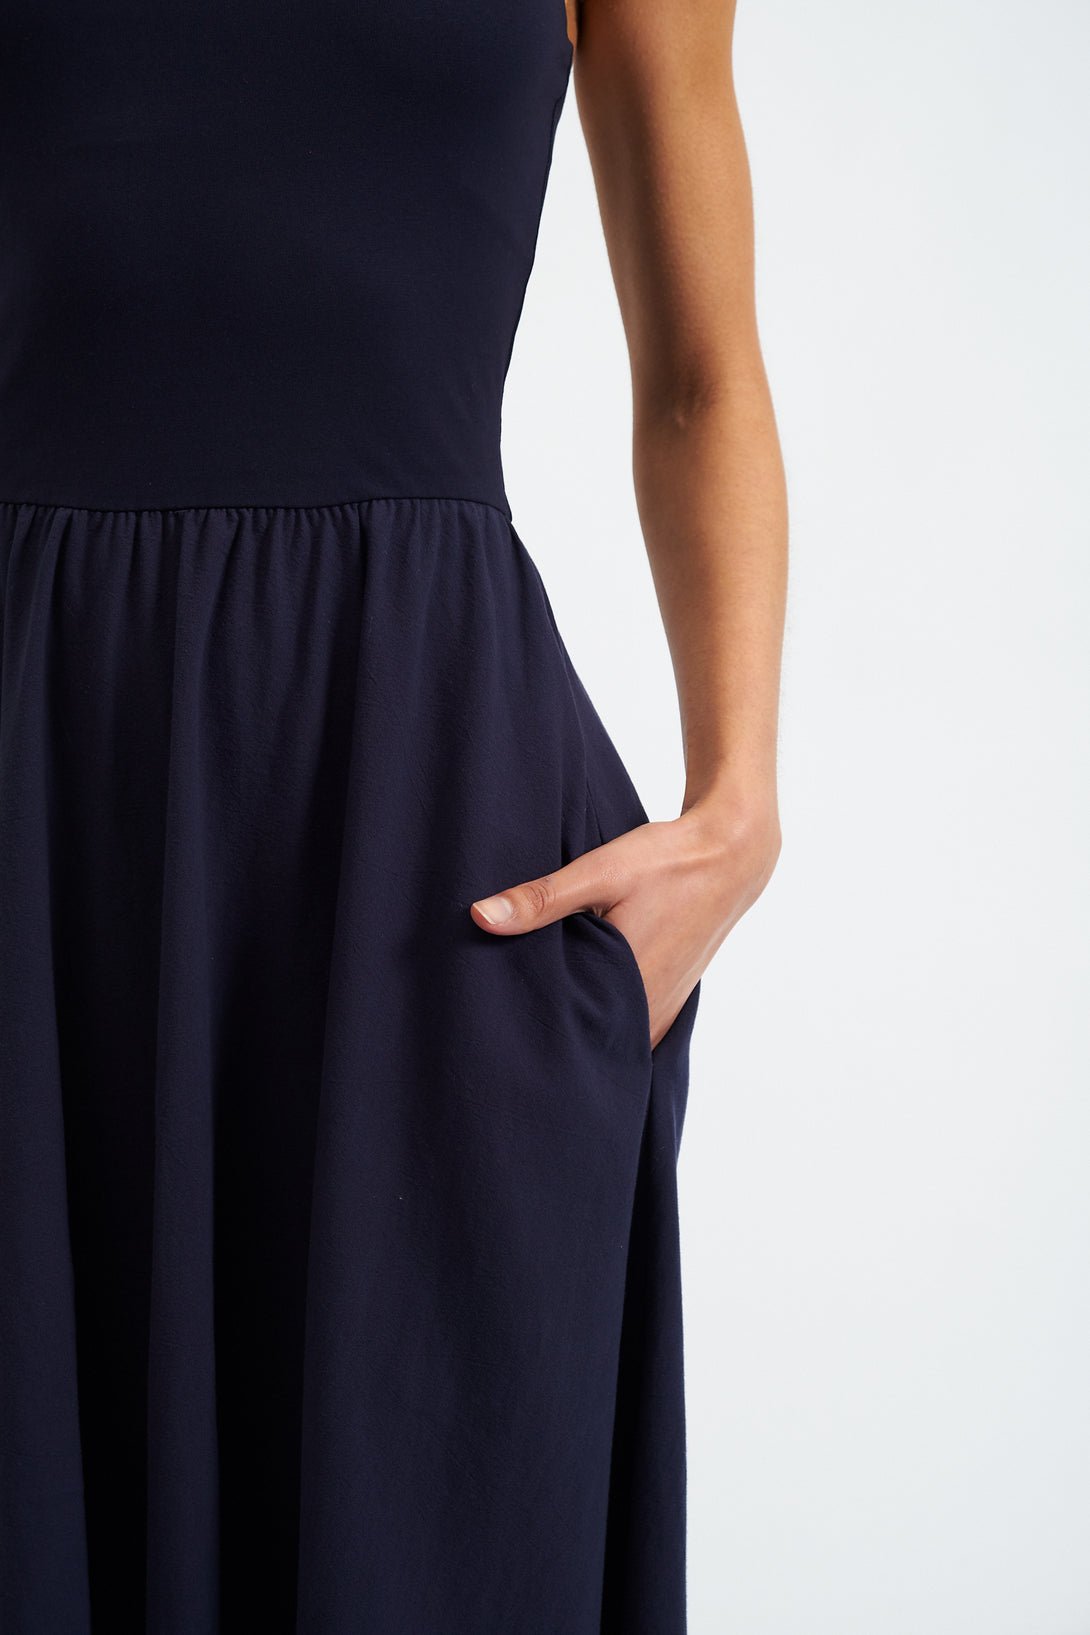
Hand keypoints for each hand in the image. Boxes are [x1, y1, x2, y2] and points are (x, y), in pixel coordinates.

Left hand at [470, 790, 781, 1049]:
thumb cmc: (668, 861)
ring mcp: (667, 1010)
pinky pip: (633, 1025)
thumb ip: (542, 899)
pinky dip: (608, 1018)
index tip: (495, 1028)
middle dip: (554, 1034)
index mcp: (631, 988)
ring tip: (538, 1015)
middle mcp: (652, 1011)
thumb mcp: (600, 871)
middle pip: (590, 1042)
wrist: (731, 854)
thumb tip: (479, 916)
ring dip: (583, 1027)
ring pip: (613, 1037)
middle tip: (507, 1023)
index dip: (532, 1033)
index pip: (568, 1035)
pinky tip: (582, 1001)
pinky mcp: (673, 1000)